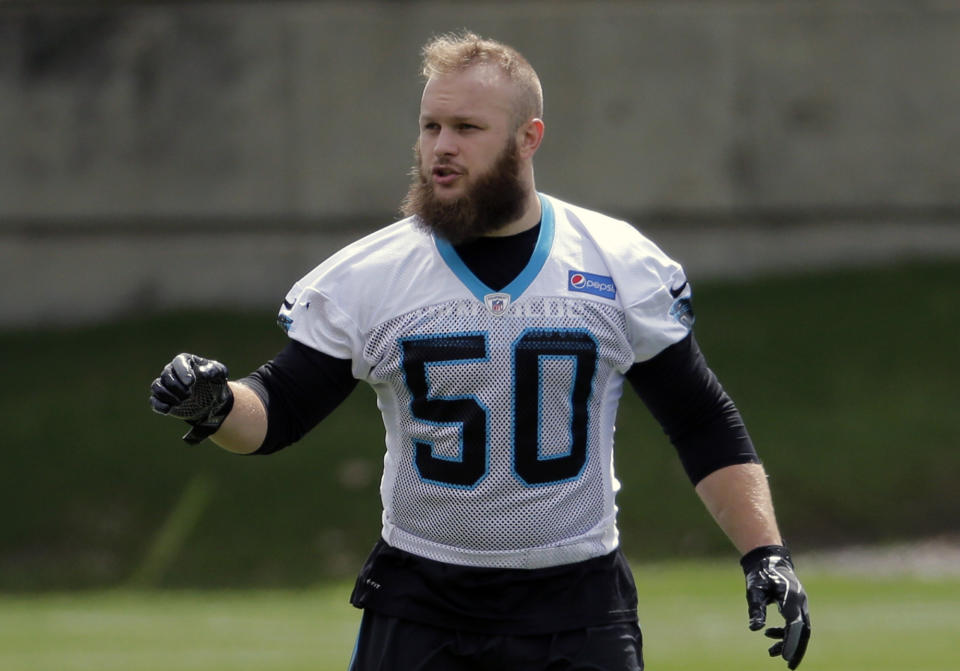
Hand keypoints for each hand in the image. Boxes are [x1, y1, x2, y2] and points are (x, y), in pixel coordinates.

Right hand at [150, 353, 233, 443]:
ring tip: (181, 402)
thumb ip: (213, 370)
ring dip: (168, 396)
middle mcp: (173, 371)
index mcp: (186, 361)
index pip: (179, 362)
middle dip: (177, 387)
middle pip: (166, 375)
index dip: (183, 372)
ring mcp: (167, 385)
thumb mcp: (220, 374)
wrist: (212, 400)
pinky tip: (168, 409)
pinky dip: (159, 405)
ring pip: (157, 386)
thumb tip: (202, 372)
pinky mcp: (164, 399)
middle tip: (189, 395)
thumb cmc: (215, 382)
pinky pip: (154, 400)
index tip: (191, 383)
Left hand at [740, 545, 810, 668]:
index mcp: (791, 597)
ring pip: (801, 629)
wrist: (768, 559)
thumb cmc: (760, 574)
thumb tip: (755, 629)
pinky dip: (785, 632)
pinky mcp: (797, 605)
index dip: (790, 642)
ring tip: (771, 652)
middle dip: (797, 649)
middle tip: (788, 665)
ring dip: (789, 642)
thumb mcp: (754, 590)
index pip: (794, 625)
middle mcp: (800, 601)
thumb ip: (756, 608)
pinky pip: (795, 623)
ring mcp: (801, 603)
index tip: (783, 657)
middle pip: (803, 631)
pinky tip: (769, 634)